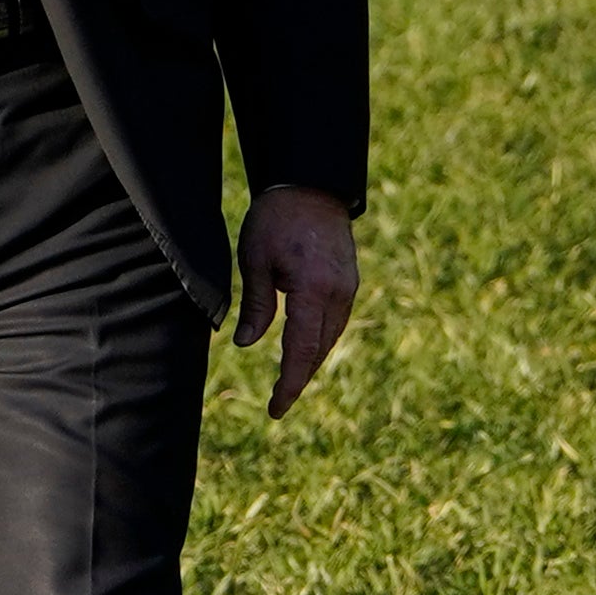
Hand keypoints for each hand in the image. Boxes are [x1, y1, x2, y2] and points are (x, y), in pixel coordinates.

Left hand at [234, 186, 360, 418]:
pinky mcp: (348, 281)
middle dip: (299, 379)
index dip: (289, 383)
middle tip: (278, 405)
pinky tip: (306, 350)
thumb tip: (247, 345)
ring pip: (330, 338)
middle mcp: (337, 293)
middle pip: (319, 350)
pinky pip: (335, 321)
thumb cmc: (275, 220)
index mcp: (312, 290)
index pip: (302, 350)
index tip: (276, 408)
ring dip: (311, 362)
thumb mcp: (255, 262)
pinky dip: (320, 341)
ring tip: (289, 382)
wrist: (310, 186)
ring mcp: (347, 287)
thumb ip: (256, 306)